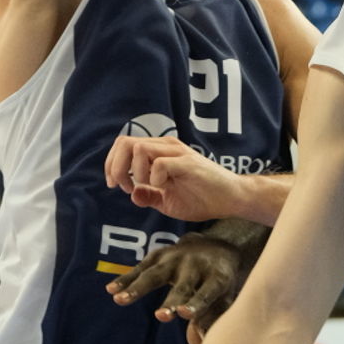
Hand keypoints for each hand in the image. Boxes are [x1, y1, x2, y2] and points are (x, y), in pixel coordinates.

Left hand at [106, 134, 241, 220]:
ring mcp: (177, 153)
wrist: (231, 198)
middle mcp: (166, 147)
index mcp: (158, 152)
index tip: (115, 185)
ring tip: (146, 186)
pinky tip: (162, 188)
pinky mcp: (188, 163)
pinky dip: (154, 179)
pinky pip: (160, 164)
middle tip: (123, 186)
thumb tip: (132, 194)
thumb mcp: (167, 201)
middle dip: (116, 166)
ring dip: (135, 172)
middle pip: (126, 142)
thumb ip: (149, 196)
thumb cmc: (202, 197)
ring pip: (139, 149)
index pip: (124, 144)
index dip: (112, 163)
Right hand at [107, 233, 244, 343]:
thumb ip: (215, 320)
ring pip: (156, 274)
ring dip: (138, 287)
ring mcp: (177, 257)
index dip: (196, 303)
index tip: (184, 314)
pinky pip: (141, 268)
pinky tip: (111, 290)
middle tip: (161, 316)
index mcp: (217, 277)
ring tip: (119, 300)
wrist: (218, 243)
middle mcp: (196, 265)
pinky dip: (126, 278)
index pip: (207, 292)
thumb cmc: (221, 280)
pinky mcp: (161, 254)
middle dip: (171, 301)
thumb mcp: (226, 297)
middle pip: (182, 286)